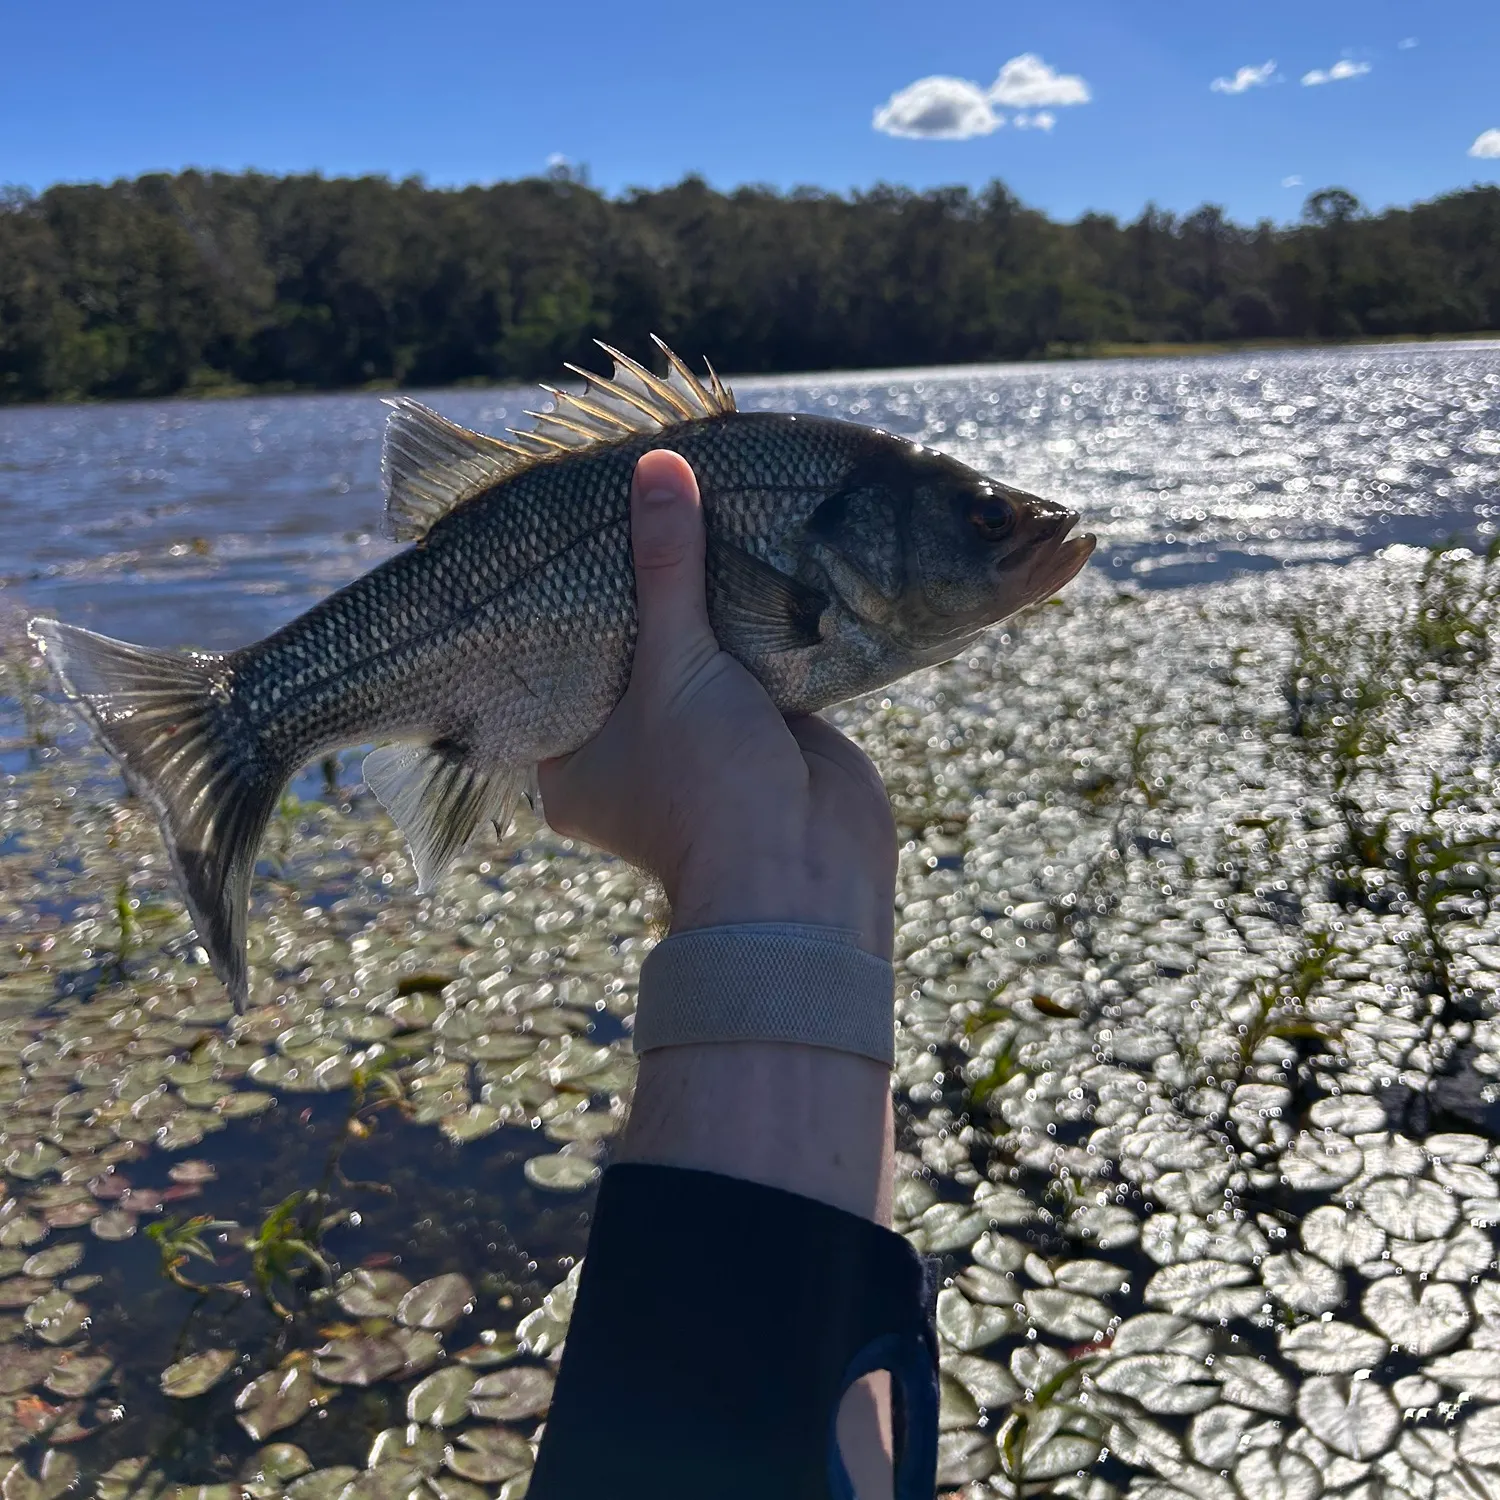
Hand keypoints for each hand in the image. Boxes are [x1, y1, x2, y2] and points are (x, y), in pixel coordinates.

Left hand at [537, 450, 896, 958]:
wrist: (810, 873)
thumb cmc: (709, 786)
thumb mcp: (676, 666)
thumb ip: (667, 568)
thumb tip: (656, 466)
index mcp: (572, 760)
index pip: (553, 662)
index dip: (561, 599)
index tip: (560, 526)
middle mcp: (631, 750)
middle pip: (628, 648)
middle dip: (640, 585)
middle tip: (626, 497)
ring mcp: (699, 738)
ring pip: (695, 650)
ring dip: (702, 596)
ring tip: (688, 504)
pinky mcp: (761, 728)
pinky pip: (750, 659)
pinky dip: (755, 615)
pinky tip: (751, 548)